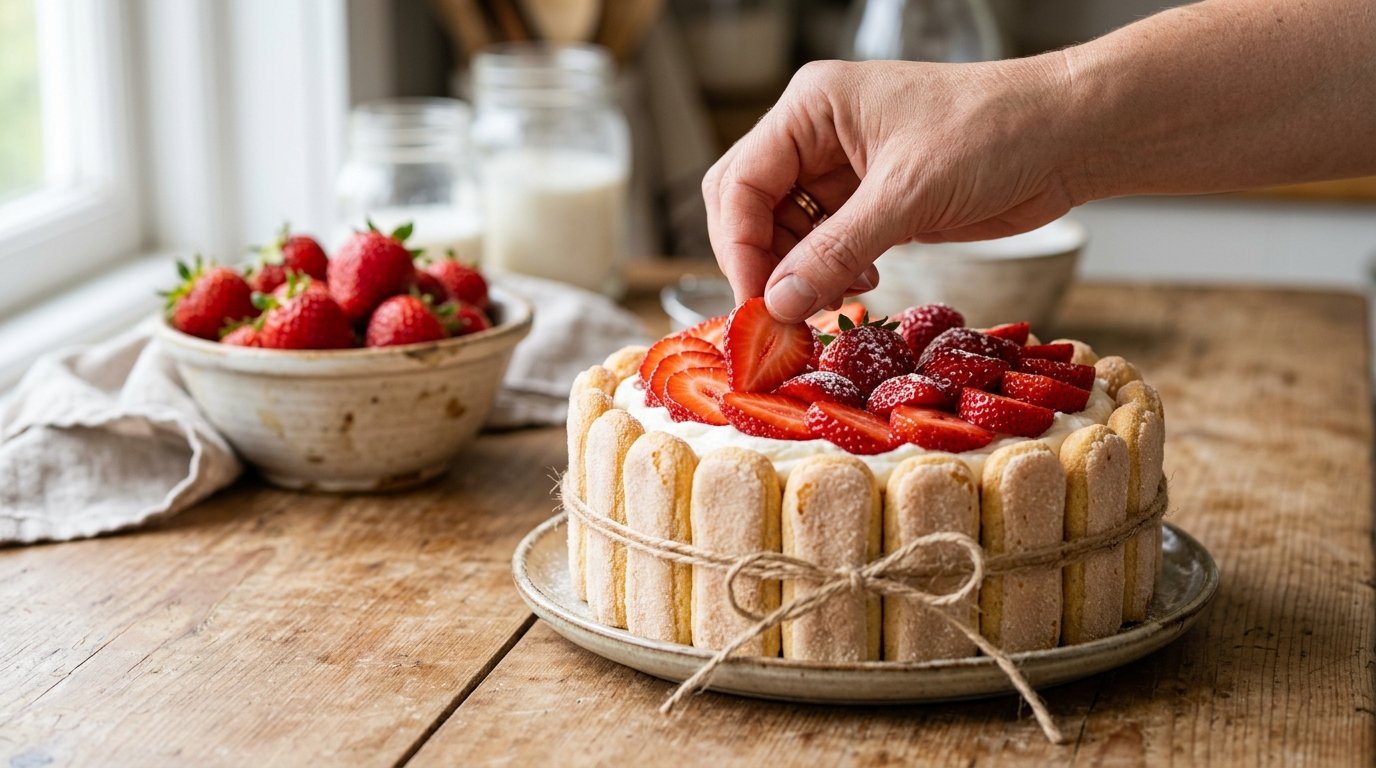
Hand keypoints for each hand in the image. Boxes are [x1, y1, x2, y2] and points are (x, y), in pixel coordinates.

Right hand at [702, 57, 1078, 321]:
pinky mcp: (872, 201)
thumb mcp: (907, 195)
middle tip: (781, 316)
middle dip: (761, 263)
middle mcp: (816, 134)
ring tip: (828, 305)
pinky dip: (828, 274)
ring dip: (798, 275)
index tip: (757, 305)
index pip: (741, 182)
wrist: (1068, 135)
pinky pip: (824, 245)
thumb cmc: (993, 135)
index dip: (739, 248)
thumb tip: (775, 304)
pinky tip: (858, 288)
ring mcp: (842, 168)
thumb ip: (834, 251)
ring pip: (785, 232)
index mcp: (810, 108)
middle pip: (749, 206)